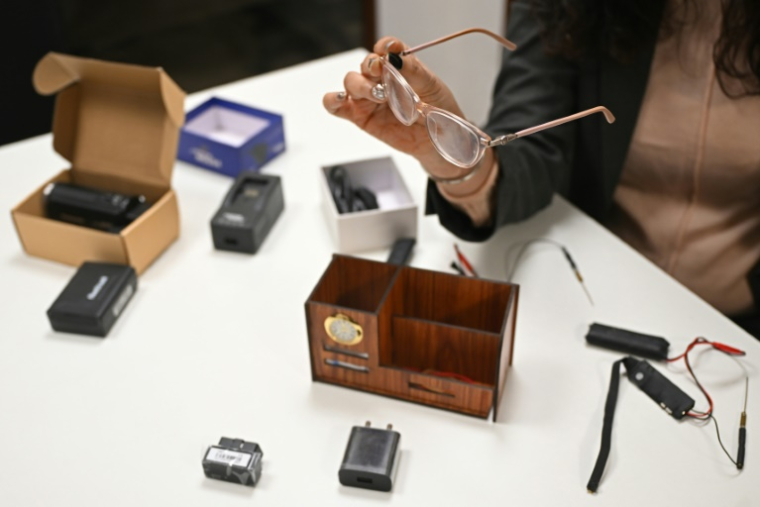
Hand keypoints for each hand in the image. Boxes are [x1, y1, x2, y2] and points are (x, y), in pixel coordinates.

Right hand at [323, 37, 474, 179]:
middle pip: (365, 64)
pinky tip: (340, 100)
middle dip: (370, 66)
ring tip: (378, 96)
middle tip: (381, 73)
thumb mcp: (431, 87)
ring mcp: (368, 97)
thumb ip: (413, 70)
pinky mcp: (359, 116)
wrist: (438, 140)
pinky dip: (333, 100)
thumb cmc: (438, 110)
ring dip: (360, 85)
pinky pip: (337, 106)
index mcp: (399, 66)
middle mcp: (381, 78)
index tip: (388, 52)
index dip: (385, 47)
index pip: (386, 48)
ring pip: (351, 82)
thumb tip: (395, 56)